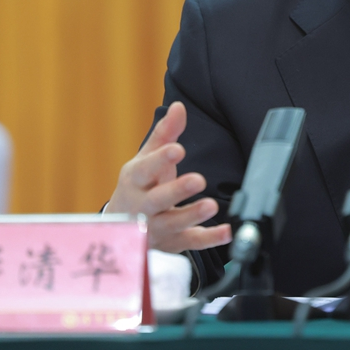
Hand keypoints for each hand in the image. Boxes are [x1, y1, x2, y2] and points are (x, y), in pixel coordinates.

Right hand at [105, 102, 232, 252]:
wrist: (122, 227)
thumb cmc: (139, 186)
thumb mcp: (147, 158)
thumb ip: (165, 134)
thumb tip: (179, 107)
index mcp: (135, 180)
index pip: (146, 169)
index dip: (161, 159)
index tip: (178, 149)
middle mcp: (143, 206)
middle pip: (157, 199)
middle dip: (177, 190)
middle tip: (198, 179)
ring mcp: (156, 227)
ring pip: (173, 224)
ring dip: (192, 215)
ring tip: (212, 205)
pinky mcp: (172, 242)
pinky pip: (191, 242)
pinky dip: (210, 239)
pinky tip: (227, 231)